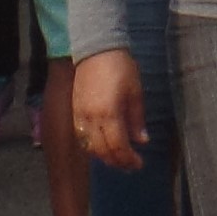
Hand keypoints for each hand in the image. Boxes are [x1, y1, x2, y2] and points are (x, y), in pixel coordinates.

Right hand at [72, 50, 146, 171]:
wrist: (96, 49)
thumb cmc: (120, 67)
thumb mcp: (135, 92)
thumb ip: (137, 119)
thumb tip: (142, 141)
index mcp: (109, 113)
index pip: (118, 147)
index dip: (128, 159)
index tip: (139, 164)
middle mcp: (91, 118)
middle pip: (102, 151)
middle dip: (117, 162)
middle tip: (130, 166)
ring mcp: (80, 116)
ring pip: (89, 147)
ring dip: (104, 157)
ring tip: (118, 158)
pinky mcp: (74, 111)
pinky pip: (81, 136)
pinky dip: (92, 146)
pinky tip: (102, 146)